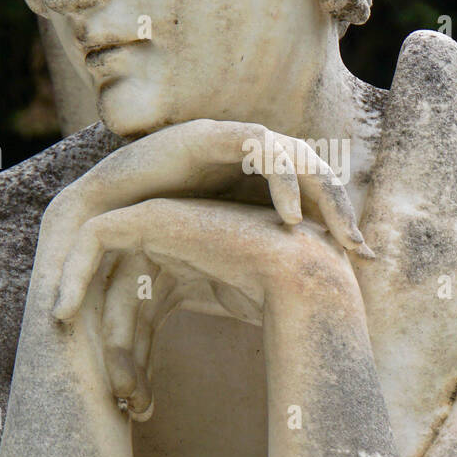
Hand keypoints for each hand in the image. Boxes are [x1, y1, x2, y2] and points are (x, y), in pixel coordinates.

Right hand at [49, 118, 372, 255]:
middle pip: (315, 175)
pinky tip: (293, 217)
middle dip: (341, 210)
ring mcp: (230, 141)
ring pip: (297, 157)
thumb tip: (287, 323)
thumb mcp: (208, 261)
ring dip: (320, 193)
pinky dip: (281, 179)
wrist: (94, 211)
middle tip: (361, 252)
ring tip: (337, 235)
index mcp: (252, 184)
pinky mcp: (209, 133)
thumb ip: (244, 274)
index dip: (339, 225)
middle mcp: (247, 158)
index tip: (363, 263)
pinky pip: (261, 148)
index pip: (312, 199)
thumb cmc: (147, 242)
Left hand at [52, 196, 363, 421]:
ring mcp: (164, 227)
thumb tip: (150, 392)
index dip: (133, 363)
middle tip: (126, 403)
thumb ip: (186, 342)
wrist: (305, 289)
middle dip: (117, 357)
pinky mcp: (152, 214)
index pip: (139, 316)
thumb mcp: (223, 331)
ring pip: (106, 282)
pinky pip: (94, 237)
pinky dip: (71, 273)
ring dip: (105, 338)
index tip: (141, 410)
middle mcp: (172, 246)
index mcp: (189, 267)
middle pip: (119, 303)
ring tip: (121, 389)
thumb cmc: (281, 318)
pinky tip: (62, 314)